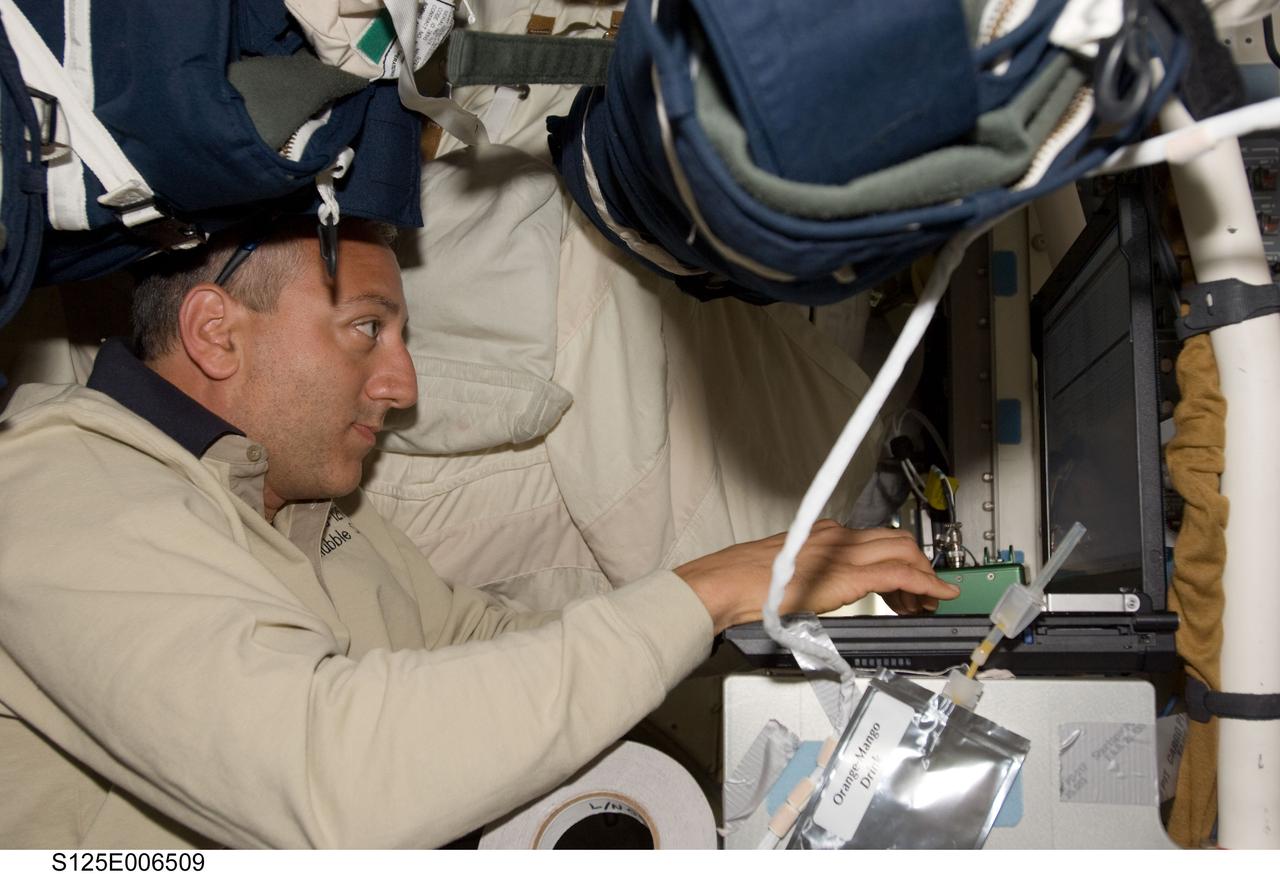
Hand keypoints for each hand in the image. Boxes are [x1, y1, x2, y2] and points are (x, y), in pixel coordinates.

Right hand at [674, 520, 959, 632]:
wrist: (725, 586)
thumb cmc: (739, 583)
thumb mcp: (783, 573)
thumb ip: (807, 576)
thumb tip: (816, 591)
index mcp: (822, 533)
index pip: (873, 539)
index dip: (898, 559)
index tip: (905, 584)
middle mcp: (837, 536)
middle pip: (896, 540)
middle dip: (918, 566)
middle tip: (922, 596)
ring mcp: (843, 552)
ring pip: (903, 552)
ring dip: (923, 577)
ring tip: (927, 602)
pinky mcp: (847, 574)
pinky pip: (900, 573)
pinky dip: (925, 583)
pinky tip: (936, 596)